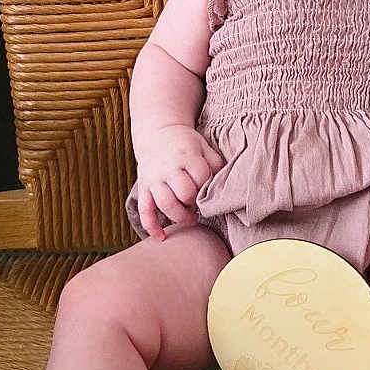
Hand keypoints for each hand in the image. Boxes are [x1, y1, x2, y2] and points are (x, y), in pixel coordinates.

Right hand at [132, 125, 224, 240]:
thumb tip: (225, 183)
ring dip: (180, 216)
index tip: (209, 190)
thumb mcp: (203, 146)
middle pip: (184, 193)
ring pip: (165, 204)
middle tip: (199, 203)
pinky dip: (151, 226)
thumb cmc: (186, 143)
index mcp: (186, 156)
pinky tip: (161, 237)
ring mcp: (154, 179)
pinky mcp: (144, 187)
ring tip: (190, 218)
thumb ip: (215, 163)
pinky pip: (144, 210)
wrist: (157, 132)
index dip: (207, 187)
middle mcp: (169, 168)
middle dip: (194, 202)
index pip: (201, 177)